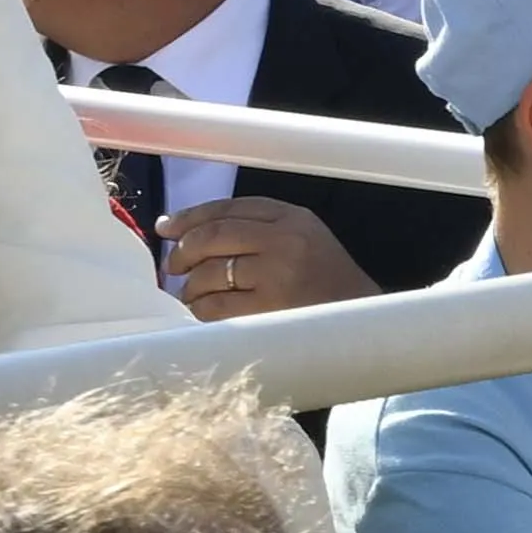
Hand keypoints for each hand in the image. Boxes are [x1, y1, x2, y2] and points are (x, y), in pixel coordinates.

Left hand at [154, 195, 378, 321]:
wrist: (363, 324)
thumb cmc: (327, 285)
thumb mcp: (304, 240)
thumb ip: (259, 230)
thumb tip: (187, 232)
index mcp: (292, 219)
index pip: (229, 208)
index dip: (191, 217)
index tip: (167, 228)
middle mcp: (284, 240)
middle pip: (213, 236)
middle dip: (182, 251)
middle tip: (172, 266)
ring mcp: (276, 275)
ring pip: (209, 273)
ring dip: (190, 286)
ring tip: (190, 295)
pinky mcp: (269, 310)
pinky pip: (216, 306)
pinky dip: (201, 309)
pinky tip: (204, 312)